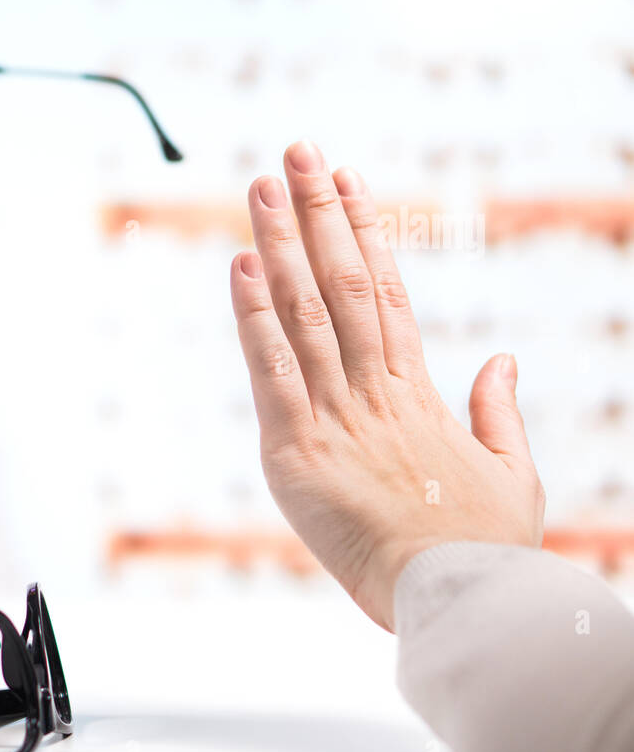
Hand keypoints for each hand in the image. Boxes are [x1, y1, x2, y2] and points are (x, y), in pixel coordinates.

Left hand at [230, 140, 544, 629]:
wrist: (457, 599)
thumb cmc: (484, 546)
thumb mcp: (510, 470)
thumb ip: (497, 409)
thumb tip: (502, 358)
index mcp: (418, 391)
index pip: (386, 291)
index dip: (366, 231)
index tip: (351, 183)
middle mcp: (374, 389)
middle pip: (344, 282)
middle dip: (318, 213)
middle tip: (298, 151)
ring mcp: (335, 415)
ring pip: (305, 312)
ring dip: (281, 244)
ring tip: (262, 185)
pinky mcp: (296, 450)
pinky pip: (272, 370)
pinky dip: (253, 317)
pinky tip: (241, 266)